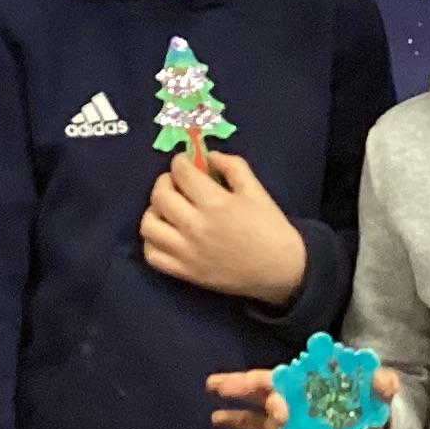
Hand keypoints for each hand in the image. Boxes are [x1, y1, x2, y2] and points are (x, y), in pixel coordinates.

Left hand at [142, 150, 309, 306]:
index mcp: (215, 203)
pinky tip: (166, 234)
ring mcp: (186, 252)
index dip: (181, 162)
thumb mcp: (256, 189)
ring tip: (168, 209)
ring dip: (154, 211)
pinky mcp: (185, 272)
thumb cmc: (269, 227)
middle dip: (165, 181)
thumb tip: (208, 156)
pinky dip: (152, 241)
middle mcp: (195, 226)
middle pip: (160, 196)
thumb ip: (232, 166)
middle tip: (177, 182)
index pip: (181, 173)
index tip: (186, 163)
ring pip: (149, 226)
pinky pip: (152, 256)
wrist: (280, 269)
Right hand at [204, 364, 398, 428]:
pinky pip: (252, 423)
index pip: (298, 371)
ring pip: (256, 397)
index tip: (280, 402)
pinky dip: (235, 420)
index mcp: (316, 375)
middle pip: (269, 380)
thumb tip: (387, 381)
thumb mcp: (378, 396)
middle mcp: (295, 388)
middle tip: (226, 385)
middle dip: (248, 382)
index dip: (288, 380)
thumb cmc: (366, 407)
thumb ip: (382, 386)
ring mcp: (283, 408)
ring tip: (214, 386)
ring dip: (236, 392)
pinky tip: (216, 418)